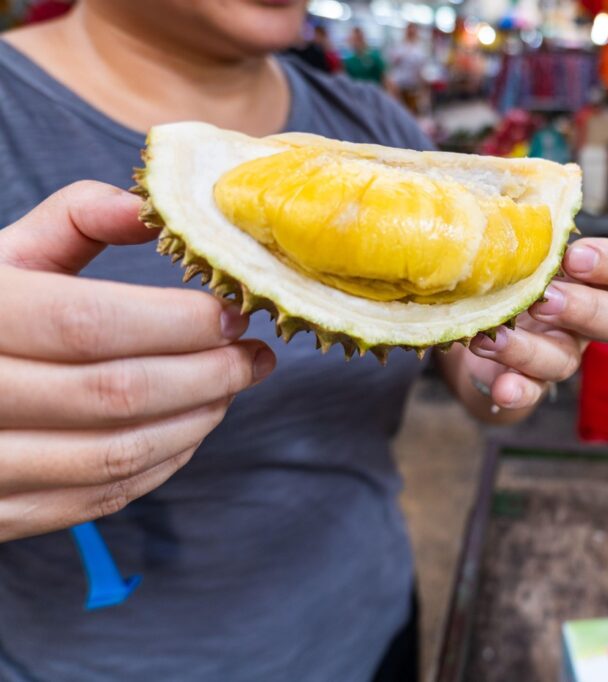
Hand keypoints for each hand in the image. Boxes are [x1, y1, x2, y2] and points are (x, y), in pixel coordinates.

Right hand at [0, 181, 274, 541]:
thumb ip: (74, 219)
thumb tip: (151, 208)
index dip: (177, 321)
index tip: (234, 313)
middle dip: (207, 374)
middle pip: (115, 393)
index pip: (89, 323)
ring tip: (230, 388)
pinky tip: (190, 427)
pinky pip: (99, 496)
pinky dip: (162, 464)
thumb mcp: (4, 257)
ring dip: (195, 422)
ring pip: (115, 454)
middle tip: (255, 355)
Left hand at [463, 237, 607, 413]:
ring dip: (532, 350)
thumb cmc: (502, 268)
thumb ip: (519, 221)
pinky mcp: (528, 382)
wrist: (466, 324)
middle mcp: (586, 320)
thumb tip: (503, 188)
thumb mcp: (514, 241)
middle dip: (589, 308)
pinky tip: (501, 388)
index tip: (575, 255)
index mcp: (593, 278)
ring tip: (493, 336)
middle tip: (546, 297)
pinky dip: (518, 392)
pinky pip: (532, 393)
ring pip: (567, 361)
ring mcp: (561, 353)